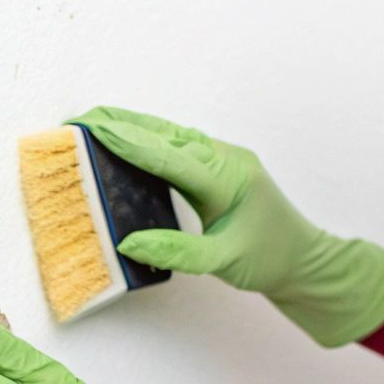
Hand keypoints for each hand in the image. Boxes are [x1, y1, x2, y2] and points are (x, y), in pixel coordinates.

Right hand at [71, 105, 383, 346]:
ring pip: (172, 135)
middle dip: (123, 125)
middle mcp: (225, 160)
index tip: (93, 130)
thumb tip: (129, 243)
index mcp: (227, 179)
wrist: (303, 260)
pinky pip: (179, 144)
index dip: (129, 144)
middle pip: (167, 135)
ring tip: (95, 121)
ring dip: (134, 126)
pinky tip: (128, 137)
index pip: (170, 157)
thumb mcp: (223, 263)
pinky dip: (150, 139)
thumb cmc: (269, 260)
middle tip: (80, 120)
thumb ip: (177, 252)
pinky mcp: (219, 166)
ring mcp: (224, 159)